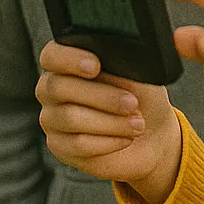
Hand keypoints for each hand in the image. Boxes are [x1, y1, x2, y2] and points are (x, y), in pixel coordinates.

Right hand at [36, 41, 183, 203]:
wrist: (151, 134)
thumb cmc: (140, 97)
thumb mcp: (134, 73)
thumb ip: (115, 61)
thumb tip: (110, 56)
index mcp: (66, 62)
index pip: (51, 55)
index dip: (69, 59)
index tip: (96, 66)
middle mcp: (52, 90)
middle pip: (60, 88)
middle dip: (102, 96)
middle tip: (132, 103)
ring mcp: (52, 120)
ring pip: (71, 118)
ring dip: (111, 122)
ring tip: (136, 124)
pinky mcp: (61, 147)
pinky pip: (79, 144)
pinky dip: (108, 141)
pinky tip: (126, 138)